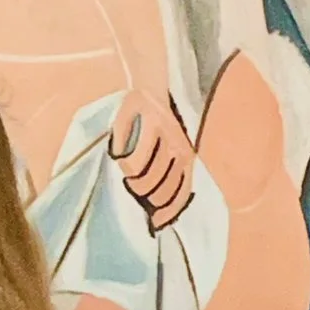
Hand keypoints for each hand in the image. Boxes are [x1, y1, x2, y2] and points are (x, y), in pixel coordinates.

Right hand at [112, 93, 194, 231]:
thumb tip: (155, 214)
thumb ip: (164, 177)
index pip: (180, 195)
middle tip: (134, 188)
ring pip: (146, 178)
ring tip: (127, 172)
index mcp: (188, 157)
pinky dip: (125, 164)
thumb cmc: (154, 125)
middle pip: (161, 192)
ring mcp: (167, 136)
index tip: (154, 222)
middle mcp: (182, 147)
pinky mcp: (150, 122)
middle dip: (145, 197)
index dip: (167, 212)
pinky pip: (135, 161)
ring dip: (132, 180)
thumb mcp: (165, 150)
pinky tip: (121, 156)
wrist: (149, 87)